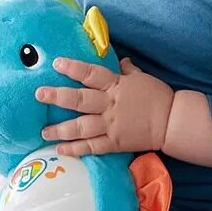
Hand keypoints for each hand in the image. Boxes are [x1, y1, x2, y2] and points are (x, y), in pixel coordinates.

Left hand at [36, 56, 174, 156]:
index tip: (56, 63)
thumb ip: (128, 70)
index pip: (91, 74)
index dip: (73, 68)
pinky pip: (92, 147)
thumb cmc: (158, 96)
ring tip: (43, 131)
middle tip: (39, 94)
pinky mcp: (115, 143)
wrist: (172, 122)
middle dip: (58, 96)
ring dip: (61, 129)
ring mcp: (111, 125)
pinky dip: (76, 149)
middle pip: (80, 100)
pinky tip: (61, 150)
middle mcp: (109, 105)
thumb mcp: (142, 77)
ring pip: (81, 127)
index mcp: (116, 85)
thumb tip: (122, 61)